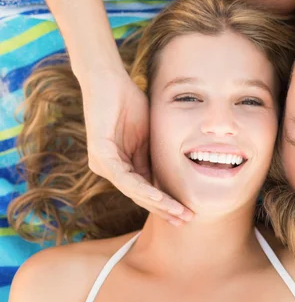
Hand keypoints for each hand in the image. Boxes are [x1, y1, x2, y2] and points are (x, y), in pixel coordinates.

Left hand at [81, 69, 193, 224]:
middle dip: (164, 210)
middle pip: (140, 196)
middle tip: (185, 221)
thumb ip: (154, 159)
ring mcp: (102, 163)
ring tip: (178, 212)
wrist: (109, 80)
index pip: (145, 190)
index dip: (166, 202)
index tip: (186, 212)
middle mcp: (109, 169)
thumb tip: (169, 180)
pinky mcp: (100, 154)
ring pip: (133, 191)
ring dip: (157, 204)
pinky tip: (159, 198)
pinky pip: (124, 178)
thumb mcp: (148, 137)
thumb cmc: (128, 103)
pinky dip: (143, 189)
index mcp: (121, 164)